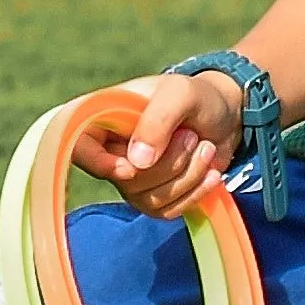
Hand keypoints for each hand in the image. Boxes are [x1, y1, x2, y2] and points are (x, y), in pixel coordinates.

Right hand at [76, 69, 246, 218]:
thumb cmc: (196, 97)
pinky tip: (211, 173)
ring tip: (206, 148)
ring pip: (148, 198)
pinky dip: (194, 194)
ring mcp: (132, 177)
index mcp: (104, 117)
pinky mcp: (155, 197)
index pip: (78, 146)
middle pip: (124, 179)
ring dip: (186, 176)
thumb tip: (136, 163)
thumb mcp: (179, 94)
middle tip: (192, 136)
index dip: (97, 162)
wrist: (226, 116)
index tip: (130, 168)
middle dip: (168, 163)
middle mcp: (111, 150)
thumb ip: (156, 122)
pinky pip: (166, 211)